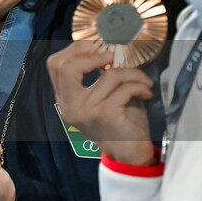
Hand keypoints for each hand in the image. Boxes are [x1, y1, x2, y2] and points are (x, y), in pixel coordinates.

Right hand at [47, 40, 156, 164]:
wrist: (131, 155)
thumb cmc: (120, 122)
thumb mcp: (104, 96)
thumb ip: (98, 76)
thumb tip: (106, 48)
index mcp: (66, 99)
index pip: (55, 66)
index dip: (73, 50)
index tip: (95, 45)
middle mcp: (70, 106)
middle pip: (65, 67)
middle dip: (91, 55)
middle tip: (112, 55)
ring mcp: (85, 111)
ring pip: (108, 75)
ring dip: (132, 74)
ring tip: (144, 82)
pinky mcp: (104, 114)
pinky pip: (124, 88)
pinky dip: (140, 86)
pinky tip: (146, 93)